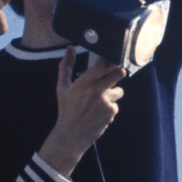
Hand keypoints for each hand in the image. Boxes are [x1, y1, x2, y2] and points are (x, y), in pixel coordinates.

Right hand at [37, 49, 124, 176]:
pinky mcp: (111, 112)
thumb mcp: (62, 87)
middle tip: (116, 74)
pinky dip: (110, 107)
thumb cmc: (66, 109)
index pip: (104, 66)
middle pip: (119, 74)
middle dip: (119, 73)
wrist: (71, 134)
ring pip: (119, 91)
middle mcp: (96, 90)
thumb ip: (66, 66)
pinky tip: (99, 113)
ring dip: (113, 94)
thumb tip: (70, 48)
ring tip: (99, 101)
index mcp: (83, 82)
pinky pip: (116, 104)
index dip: (111, 62)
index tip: (112, 61)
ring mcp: (105, 102)